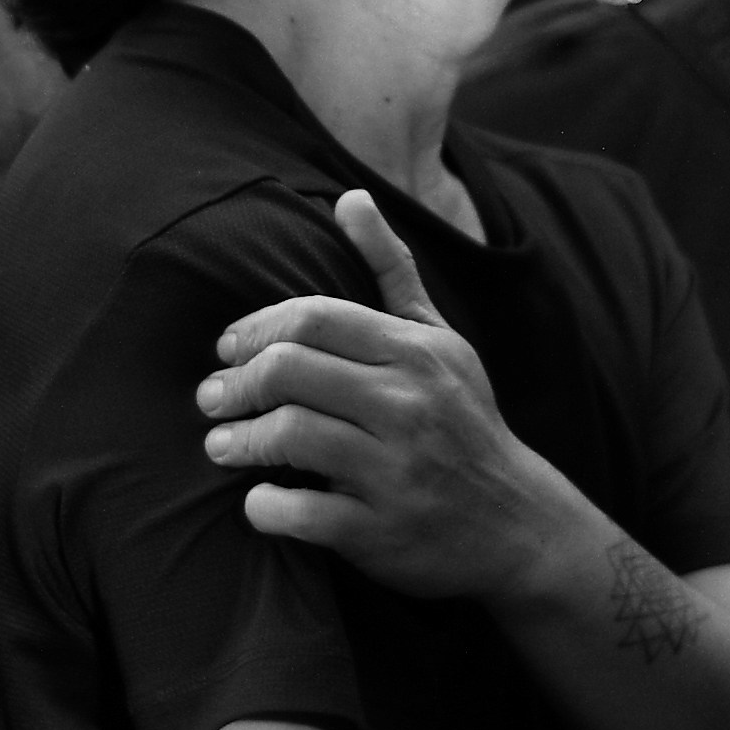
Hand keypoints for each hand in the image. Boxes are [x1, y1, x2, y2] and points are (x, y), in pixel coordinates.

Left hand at [199, 192, 574, 602]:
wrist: (517, 524)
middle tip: (212, 397)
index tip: (228, 348)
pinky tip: (257, 499)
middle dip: (235, 383)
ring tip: (220, 445)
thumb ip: (390, 268)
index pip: (313, 317)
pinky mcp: (381, 533)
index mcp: (415, 354)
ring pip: (289, 437)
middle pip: (290, 371)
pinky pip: (302, 513)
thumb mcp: (439, 340)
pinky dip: (265, 506)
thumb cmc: (463, 420)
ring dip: (236, 442)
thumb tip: (350, 197)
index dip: (254, 329)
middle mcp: (408, 406)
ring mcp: (395, 472)